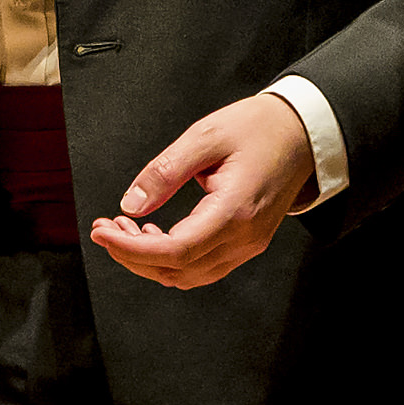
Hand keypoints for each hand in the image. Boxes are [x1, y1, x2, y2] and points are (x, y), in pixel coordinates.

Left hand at [94, 90, 313, 290]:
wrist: (301, 133)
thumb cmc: (259, 128)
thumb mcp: (205, 137)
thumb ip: (165, 172)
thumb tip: (130, 204)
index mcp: (235, 211)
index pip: (176, 250)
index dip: (132, 249)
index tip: (101, 233)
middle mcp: (245, 238)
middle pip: (178, 270)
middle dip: (132, 255)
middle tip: (104, 229)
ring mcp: (249, 245)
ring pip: (189, 275)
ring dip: (150, 260)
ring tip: (124, 229)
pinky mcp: (247, 243)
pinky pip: (203, 266)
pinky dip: (172, 259)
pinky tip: (154, 234)